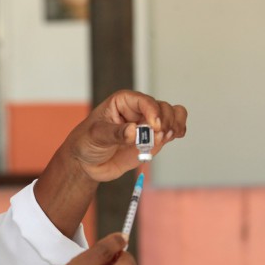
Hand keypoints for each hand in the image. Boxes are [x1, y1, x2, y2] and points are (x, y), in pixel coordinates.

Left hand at [64, 90, 187, 181]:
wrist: (87, 163)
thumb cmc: (86, 142)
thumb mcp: (96, 136)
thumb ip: (115, 133)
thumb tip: (134, 131)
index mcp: (123, 102)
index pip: (145, 101)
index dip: (153, 112)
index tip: (154, 127)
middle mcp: (138, 110)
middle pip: (163, 108)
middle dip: (165, 121)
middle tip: (158, 136)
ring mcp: (147, 124)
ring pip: (172, 115)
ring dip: (174, 125)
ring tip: (166, 137)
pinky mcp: (153, 139)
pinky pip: (172, 129)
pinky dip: (178, 131)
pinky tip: (176, 136)